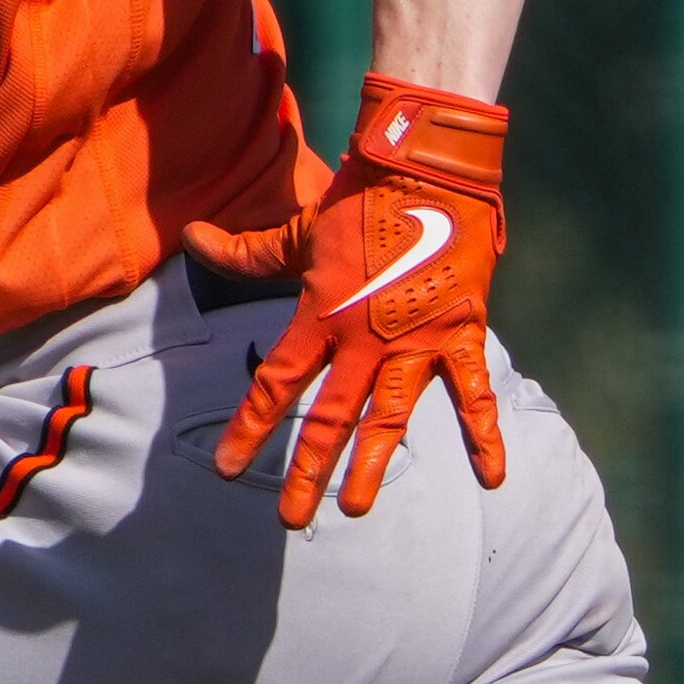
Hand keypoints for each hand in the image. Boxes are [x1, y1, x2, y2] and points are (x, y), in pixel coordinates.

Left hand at [183, 78, 512, 527]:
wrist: (428, 166)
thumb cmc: (360, 196)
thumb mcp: (298, 229)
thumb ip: (246, 250)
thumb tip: (192, 237)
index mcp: (322, 316)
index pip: (276, 385)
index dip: (251, 430)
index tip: (231, 471)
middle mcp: (364, 339)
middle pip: (329, 417)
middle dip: (307, 471)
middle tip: (290, 517)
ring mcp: (416, 340)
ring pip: (389, 418)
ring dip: (371, 466)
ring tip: (353, 508)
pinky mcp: (461, 331)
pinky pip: (474, 393)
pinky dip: (485, 435)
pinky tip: (491, 478)